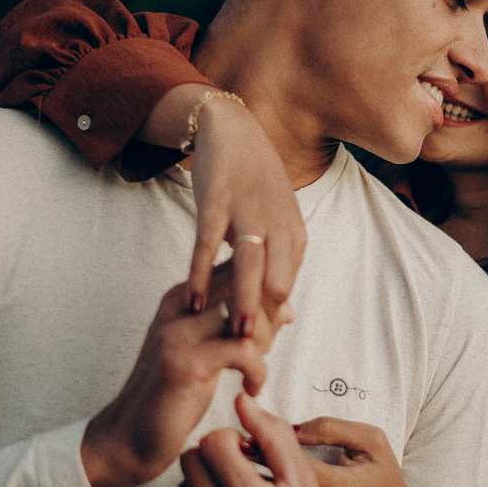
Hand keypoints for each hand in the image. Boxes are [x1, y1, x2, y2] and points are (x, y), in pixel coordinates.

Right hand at [81, 263, 290, 486]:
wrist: (130, 437)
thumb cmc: (177, 394)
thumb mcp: (212, 352)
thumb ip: (244, 326)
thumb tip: (287, 308)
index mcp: (183, 297)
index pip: (239, 269)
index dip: (266, 294)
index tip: (272, 326)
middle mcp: (178, 306)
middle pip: (246, 286)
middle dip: (268, 316)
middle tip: (266, 349)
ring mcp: (176, 332)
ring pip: (246, 314)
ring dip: (264, 342)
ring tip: (255, 369)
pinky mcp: (182, 362)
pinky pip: (242, 351)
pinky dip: (257, 371)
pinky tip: (250, 389)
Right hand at [138, 82, 306, 328]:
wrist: (233, 130)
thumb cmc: (255, 185)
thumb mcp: (278, 224)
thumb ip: (280, 267)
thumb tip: (288, 314)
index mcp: (294, 233)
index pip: (288, 287)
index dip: (275, 320)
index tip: (261, 349)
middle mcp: (278, 224)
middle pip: (278, 282)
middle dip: (265, 319)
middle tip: (249, 356)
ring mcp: (248, 212)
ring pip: (250, 266)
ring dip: (244, 303)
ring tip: (237, 336)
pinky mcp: (217, 202)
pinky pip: (208, 244)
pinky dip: (201, 274)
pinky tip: (192, 300)